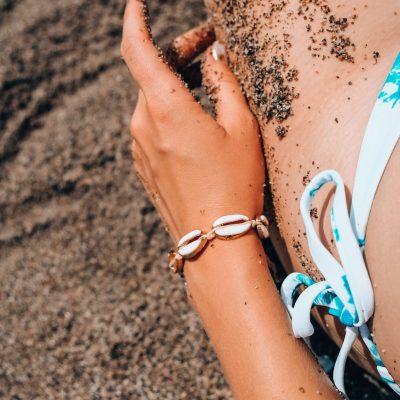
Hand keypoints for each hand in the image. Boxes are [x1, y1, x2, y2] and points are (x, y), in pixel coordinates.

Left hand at [121, 0, 264, 242]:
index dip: (135, 21)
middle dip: (179, 56)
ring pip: (152, 101)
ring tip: (207, 85)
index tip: (138, 4)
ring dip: (175, 86)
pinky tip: (193, 121)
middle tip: (210, 51)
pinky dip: (168, 112)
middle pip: (151, 74)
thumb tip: (216, 58)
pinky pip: (151, 127)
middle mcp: (143, 125)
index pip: (137, 49)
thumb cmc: (233, 183)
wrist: (214, 239)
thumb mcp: (240, 127)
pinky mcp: (144, 165)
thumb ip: (226, 84)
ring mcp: (139, 148)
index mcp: (165, 108)